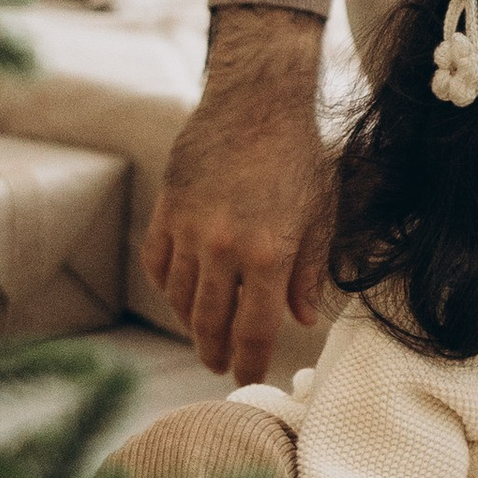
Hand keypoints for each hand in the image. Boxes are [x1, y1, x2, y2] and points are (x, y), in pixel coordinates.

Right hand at [144, 9, 329, 382]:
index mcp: (268, 253)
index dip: (249, 361)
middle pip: (210, 321)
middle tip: (219, 366)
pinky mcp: (166, 209)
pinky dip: (166, 287)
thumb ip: (308, 271)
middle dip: (215, 352)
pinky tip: (179, 296)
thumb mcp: (320, 214)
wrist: (255, 100)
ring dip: (189, 324)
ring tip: (202, 336)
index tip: (248, 377)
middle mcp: (223, 248)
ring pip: (179, 297)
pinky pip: (157, 263)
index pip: (253, 328)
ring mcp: (188, 229)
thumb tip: (301, 318)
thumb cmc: (298, 155)